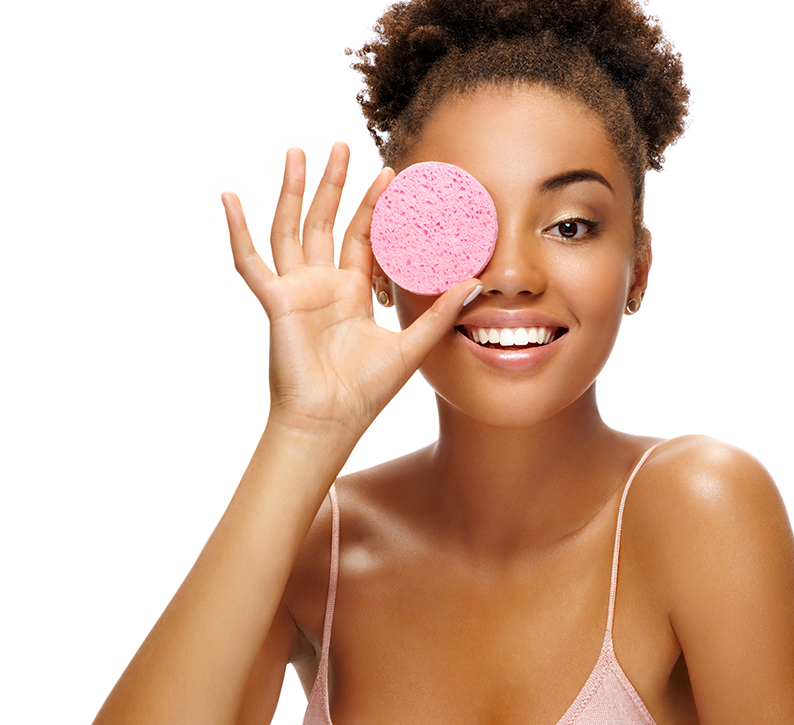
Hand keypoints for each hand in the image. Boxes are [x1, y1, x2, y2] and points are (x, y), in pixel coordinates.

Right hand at [222, 144, 481, 439]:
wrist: (330, 421)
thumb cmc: (365, 392)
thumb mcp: (411, 345)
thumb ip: (440, 313)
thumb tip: (475, 282)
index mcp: (352, 293)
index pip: (363, 237)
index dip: (374, 206)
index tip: (388, 174)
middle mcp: (323, 285)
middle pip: (326, 222)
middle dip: (334, 184)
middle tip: (341, 146)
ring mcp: (296, 290)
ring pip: (291, 229)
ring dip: (292, 191)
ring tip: (297, 151)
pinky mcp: (275, 302)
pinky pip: (250, 262)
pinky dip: (237, 231)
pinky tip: (229, 197)